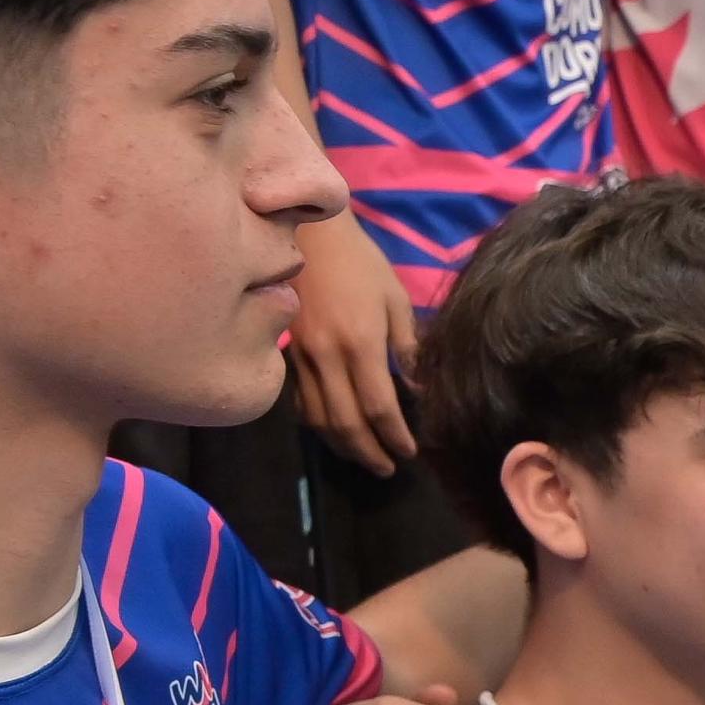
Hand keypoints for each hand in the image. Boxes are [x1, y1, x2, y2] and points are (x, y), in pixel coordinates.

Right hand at [287, 210, 419, 475]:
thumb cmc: (360, 262)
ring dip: (342, 446)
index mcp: (359, 343)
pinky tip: (335, 430)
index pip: (378, 407)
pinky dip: (317, 424)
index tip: (410, 452)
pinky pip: (300, 402)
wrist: (307, 236)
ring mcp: (301, 358)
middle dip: (368, 453)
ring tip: (364, 456)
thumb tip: (419, 389)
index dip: (394, 436)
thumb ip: (407, 347)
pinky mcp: (286, 354)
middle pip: (345, 424)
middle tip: (388, 469)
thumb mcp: (395, 299)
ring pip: (317, 420)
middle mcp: (326, 357)